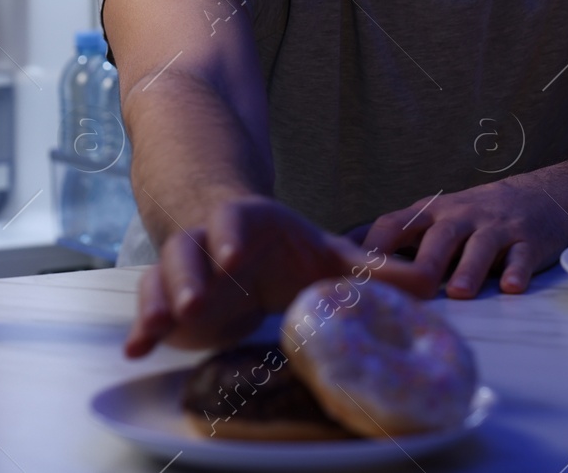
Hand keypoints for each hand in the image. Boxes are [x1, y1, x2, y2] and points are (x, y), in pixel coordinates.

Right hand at [124, 194, 436, 357]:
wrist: (234, 242)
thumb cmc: (281, 250)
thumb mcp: (326, 258)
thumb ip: (373, 272)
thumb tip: (431, 283)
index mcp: (245, 223)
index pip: (235, 219)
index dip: (232, 233)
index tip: (234, 254)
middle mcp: (207, 243)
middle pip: (189, 249)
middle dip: (187, 273)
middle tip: (191, 303)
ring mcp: (183, 271)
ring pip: (161, 277)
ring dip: (158, 301)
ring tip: (156, 330)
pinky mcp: (168, 302)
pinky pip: (149, 308)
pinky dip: (141, 328)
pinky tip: (137, 348)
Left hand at [357, 176, 567, 298]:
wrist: (539, 195)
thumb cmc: (473, 217)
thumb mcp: (434, 219)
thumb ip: (399, 239)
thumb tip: (346, 258)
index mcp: (431, 214)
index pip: (396, 223)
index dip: (376, 246)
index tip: (358, 272)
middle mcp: (461, 217)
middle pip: (440, 235)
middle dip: (426, 262)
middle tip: (414, 289)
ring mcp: (495, 227)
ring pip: (481, 245)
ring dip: (469, 269)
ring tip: (460, 293)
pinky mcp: (527, 240)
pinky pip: (521, 255)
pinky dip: (517, 271)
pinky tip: (512, 287)